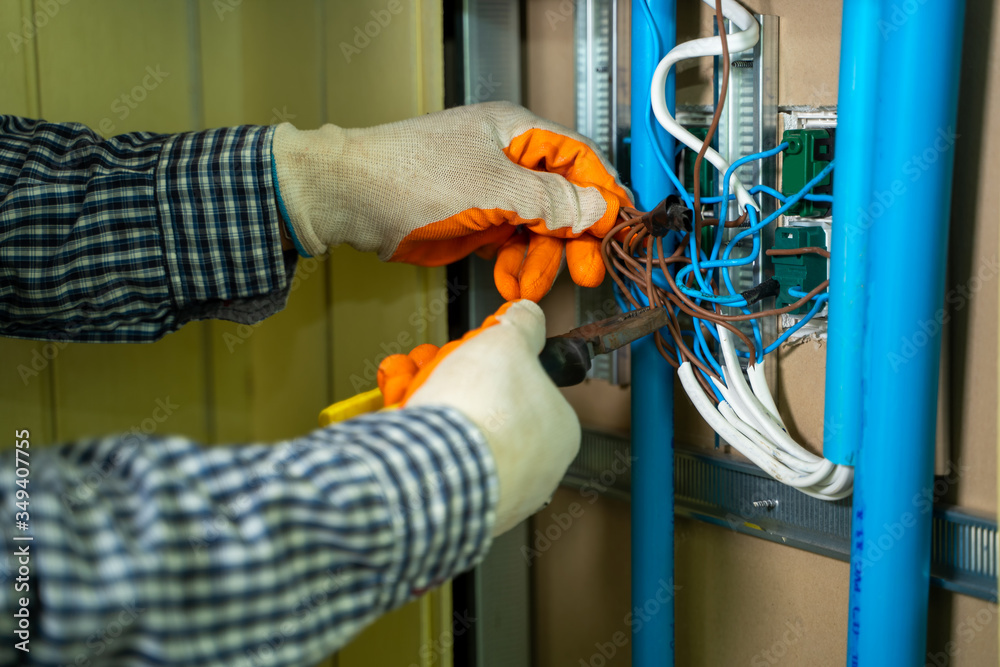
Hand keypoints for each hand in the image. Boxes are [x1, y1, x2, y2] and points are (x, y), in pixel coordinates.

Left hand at [272, 102, 631, 300]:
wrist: (351, 200)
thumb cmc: (409, 175)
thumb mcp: (491, 188)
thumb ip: (549, 201)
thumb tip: (594, 207)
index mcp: (517, 135)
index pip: (580, 160)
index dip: (603, 195)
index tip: (618, 231)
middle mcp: (509, 162)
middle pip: (563, 201)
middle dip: (576, 239)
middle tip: (588, 271)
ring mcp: (492, 194)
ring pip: (538, 231)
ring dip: (542, 261)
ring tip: (532, 284)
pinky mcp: (476, 223)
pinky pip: (511, 247)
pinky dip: (515, 267)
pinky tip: (510, 282)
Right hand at [377, 301, 579, 535]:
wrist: (434, 469)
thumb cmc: (484, 410)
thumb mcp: (509, 341)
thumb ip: (522, 325)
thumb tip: (528, 313)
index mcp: (558, 433)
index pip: (528, 386)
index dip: (495, 360)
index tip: (474, 347)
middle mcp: (533, 469)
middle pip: (487, 407)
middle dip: (451, 375)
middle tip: (432, 361)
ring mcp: (493, 493)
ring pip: (455, 431)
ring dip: (424, 394)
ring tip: (405, 378)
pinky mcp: (451, 507)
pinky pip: (431, 458)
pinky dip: (409, 431)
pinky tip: (395, 410)